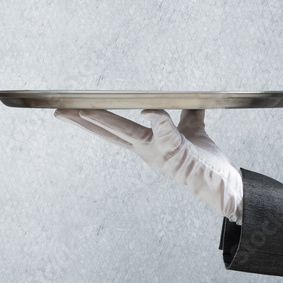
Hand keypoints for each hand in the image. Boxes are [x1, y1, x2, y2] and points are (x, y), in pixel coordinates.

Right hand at [55, 109, 242, 223]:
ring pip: (128, 133)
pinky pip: (166, 133)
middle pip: (109, 132)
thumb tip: (190, 97)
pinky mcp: (176, 152)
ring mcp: (158, 151)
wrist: (222, 185)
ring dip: (106, 122)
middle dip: (83, 121)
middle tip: (60, 110)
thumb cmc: (203, 161)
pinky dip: (157, 121)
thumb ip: (188, 113)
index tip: (73, 108)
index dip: (93, 117)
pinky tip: (147, 111)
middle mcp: (146, 148)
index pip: (113, 127)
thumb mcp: (194, 130)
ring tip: (84, 111)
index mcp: (145, 142)